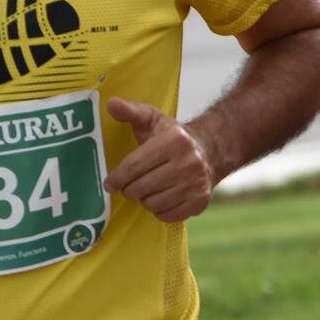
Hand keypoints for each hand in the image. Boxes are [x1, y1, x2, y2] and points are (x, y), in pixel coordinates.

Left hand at [103, 97, 215, 222]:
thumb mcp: (153, 119)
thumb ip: (131, 111)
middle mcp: (188, 162)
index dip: (117, 177)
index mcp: (175, 140)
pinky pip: (167, 215)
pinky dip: (159, 210)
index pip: (135, 166)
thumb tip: (112, 104)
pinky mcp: (200, 202)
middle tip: (129, 185)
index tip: (109, 183)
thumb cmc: (173, 137)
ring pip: (153, 204)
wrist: (210, 152)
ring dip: (144, 199)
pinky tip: (160, 197)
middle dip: (129, 189)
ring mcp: (196, 184)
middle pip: (141, 187)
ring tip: (147, 189)